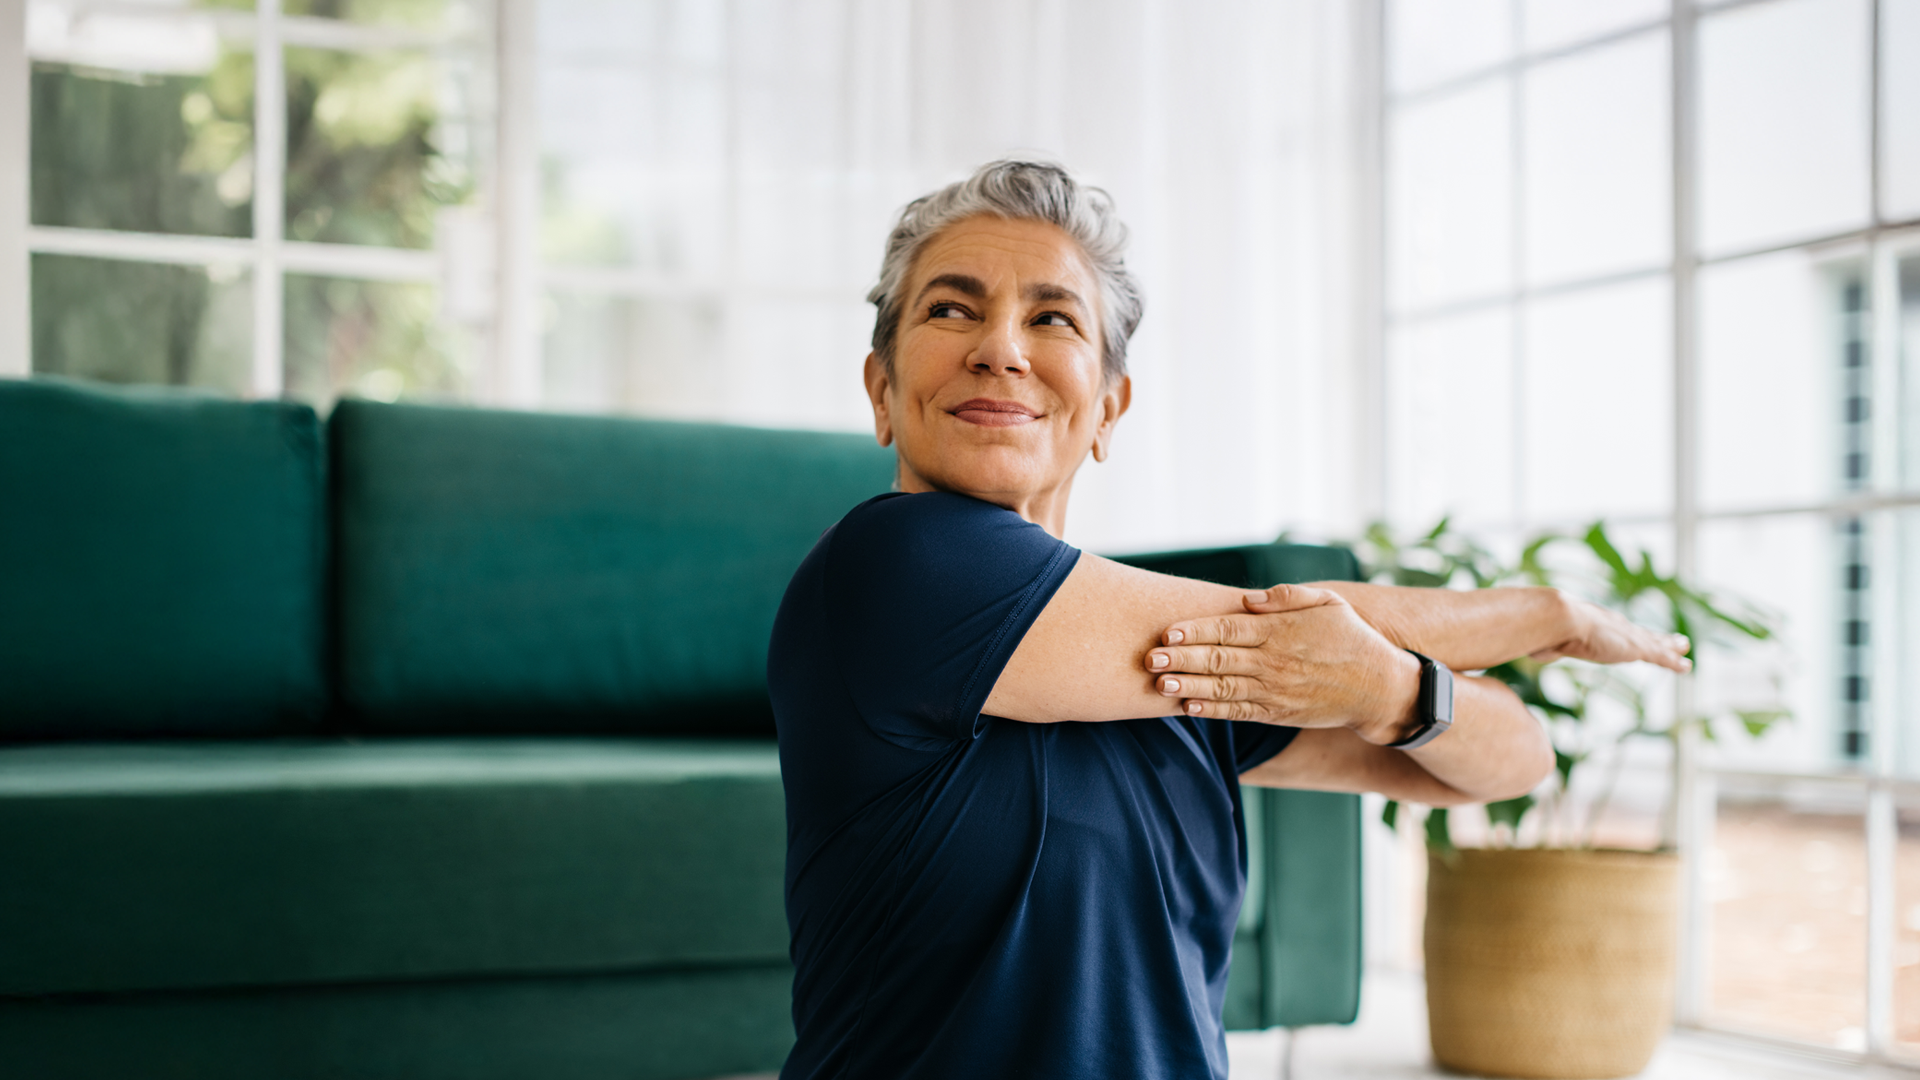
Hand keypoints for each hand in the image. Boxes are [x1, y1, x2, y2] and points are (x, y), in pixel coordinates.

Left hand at [1144, 584, 1420, 743]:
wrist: (1379, 688)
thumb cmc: (1351, 638)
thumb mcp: (1327, 602)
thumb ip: (1287, 596)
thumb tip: (1248, 598)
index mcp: (1280, 630)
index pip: (1227, 628)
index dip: (1194, 631)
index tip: (1167, 632)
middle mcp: (1273, 661)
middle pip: (1218, 659)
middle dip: (1180, 660)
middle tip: (1148, 658)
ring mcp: (1275, 690)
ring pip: (1223, 689)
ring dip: (1188, 687)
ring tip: (1159, 684)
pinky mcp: (1279, 713)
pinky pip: (1239, 712)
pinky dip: (1213, 711)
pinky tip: (1189, 707)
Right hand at [1531, 597, 1691, 671]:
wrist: (1558, 619)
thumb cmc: (1547, 629)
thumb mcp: (1548, 641)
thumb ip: (1548, 647)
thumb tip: (1537, 651)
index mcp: (1595, 623)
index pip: (1617, 630)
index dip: (1628, 634)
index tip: (1637, 636)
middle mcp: (1613, 626)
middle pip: (1640, 632)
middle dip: (1656, 636)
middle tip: (1671, 637)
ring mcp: (1626, 636)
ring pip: (1655, 642)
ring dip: (1670, 646)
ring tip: (1685, 646)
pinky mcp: (1636, 647)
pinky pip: (1660, 656)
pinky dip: (1673, 661)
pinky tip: (1686, 666)